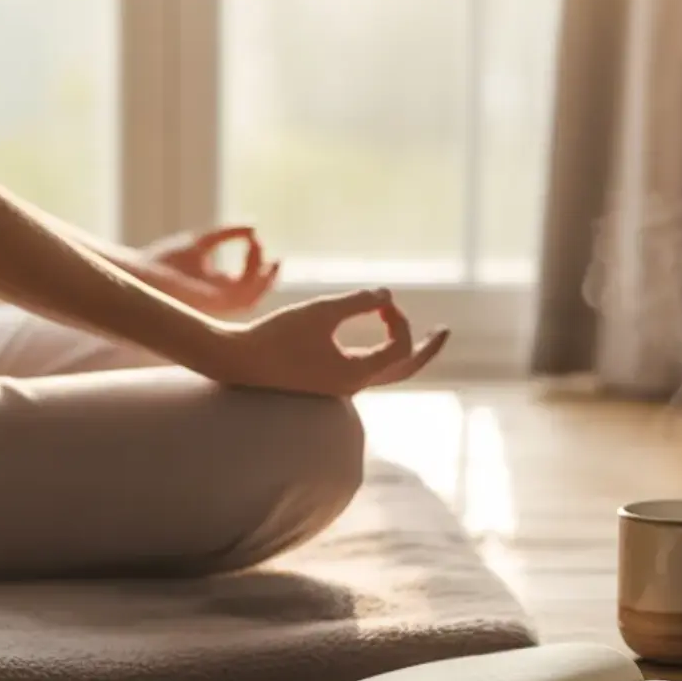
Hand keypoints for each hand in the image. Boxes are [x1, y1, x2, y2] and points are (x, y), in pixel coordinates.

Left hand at [139, 225, 280, 315]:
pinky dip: (251, 280)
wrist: (138, 274)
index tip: (256, 238)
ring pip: (252, 300)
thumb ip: (226, 234)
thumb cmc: (162, 262)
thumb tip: (254, 226)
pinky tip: (251, 263)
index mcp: (216, 288)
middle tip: (278, 259)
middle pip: (254, 294)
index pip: (246, 282)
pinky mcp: (211, 304)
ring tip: (269, 259)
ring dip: (264, 281)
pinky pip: (241, 298)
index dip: (257, 262)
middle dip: (269, 279)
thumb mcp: (200, 242)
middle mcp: (219, 300)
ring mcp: (216, 304)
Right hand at [202, 288, 450, 396]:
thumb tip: (387, 293)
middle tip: (446, 332)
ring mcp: (338, 386)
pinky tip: (375, 340)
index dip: (399, 318)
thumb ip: (358, 302)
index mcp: (357, 374)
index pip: (401, 348)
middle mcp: (352, 386)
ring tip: (416, 334)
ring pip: (384, 372)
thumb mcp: (320, 312)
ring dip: (402, 351)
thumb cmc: (275, 336)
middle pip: (403, 370)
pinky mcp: (323, 382)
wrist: (235, 362)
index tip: (381, 299)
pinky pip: (364, 369)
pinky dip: (378, 353)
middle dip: (426, 350)